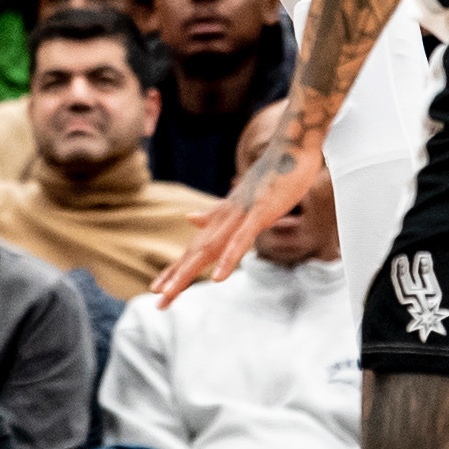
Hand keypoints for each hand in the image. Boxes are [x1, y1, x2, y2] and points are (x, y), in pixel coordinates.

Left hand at [148, 114, 322, 301]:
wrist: (291, 148)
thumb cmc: (270, 176)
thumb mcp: (240, 200)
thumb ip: (214, 213)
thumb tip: (188, 218)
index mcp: (222, 218)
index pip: (195, 248)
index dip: (176, 269)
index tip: (157, 289)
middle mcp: (225, 217)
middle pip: (195, 253)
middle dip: (175, 278)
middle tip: (157, 300)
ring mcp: (241, 215)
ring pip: (210, 249)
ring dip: (189, 272)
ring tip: (170, 293)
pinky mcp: (259, 212)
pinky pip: (242, 240)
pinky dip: (229, 259)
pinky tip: (217, 279)